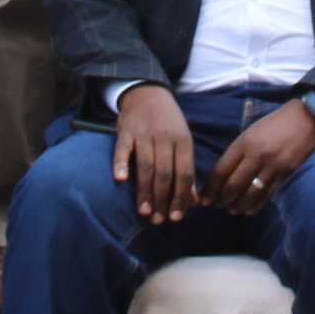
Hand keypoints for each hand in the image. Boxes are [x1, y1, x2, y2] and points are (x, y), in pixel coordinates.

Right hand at [112, 86, 198, 223]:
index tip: (177, 217)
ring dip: (145, 191)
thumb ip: (187, 170)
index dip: (181, 197)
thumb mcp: (183, 141)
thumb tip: (194, 200)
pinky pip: (123, 148)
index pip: (184, 174)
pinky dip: (121, 163)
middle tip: (159, 220)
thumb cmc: (169, 122)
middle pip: (165, 174)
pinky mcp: (125, 130)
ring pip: (146, 166)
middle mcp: (165, 138)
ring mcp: (144, 133)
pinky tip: (120, 180)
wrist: (148, 92)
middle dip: (162, 200)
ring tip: (145, 212)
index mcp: (183, 141)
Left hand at [207, 100, 314, 214]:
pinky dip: (256, 205)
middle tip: (218, 206)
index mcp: (244, 142)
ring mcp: (272, 166)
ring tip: (232, 210)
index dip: (210, 188)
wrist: (307, 117)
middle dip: (222, 199)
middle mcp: (256, 155)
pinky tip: (249, 210)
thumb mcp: (252, 132)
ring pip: (250, 194)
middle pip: (233, 185)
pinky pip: (268, 195)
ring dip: (238, 205)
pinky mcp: (286, 173)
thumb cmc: (276, 123)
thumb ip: (239, 151)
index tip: (204, 199)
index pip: (221, 170)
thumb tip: (225, 174)